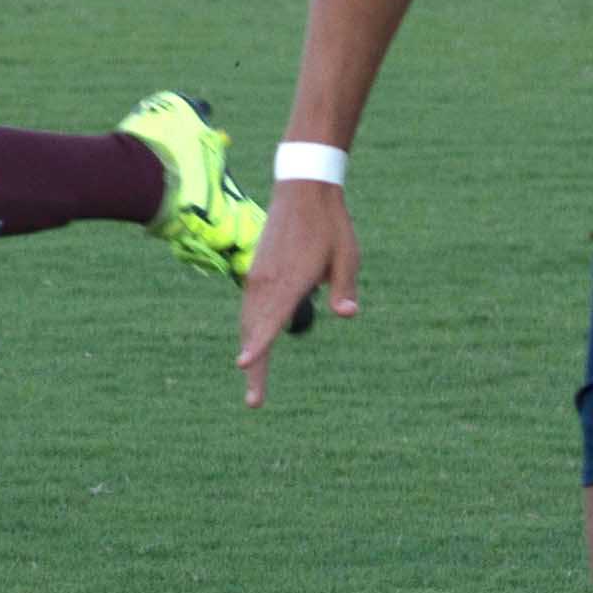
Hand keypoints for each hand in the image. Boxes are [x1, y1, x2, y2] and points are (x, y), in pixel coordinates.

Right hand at [233, 182, 356, 406]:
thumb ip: (345, 288)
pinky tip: (253, 342)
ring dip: (250, 349)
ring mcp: (258, 276)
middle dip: (254, 367)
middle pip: (254, 332)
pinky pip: (250, 307)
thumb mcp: (347, 256)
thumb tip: (348, 314)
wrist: (303, 188)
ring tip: (252, 379)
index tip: (244, 366)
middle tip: (254, 403)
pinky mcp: (257, 270)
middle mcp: (268, 282)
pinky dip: (250, 328)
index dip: (258, 347)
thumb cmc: (331, 224)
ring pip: (249, 321)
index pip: (271, 321)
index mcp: (291, 281)